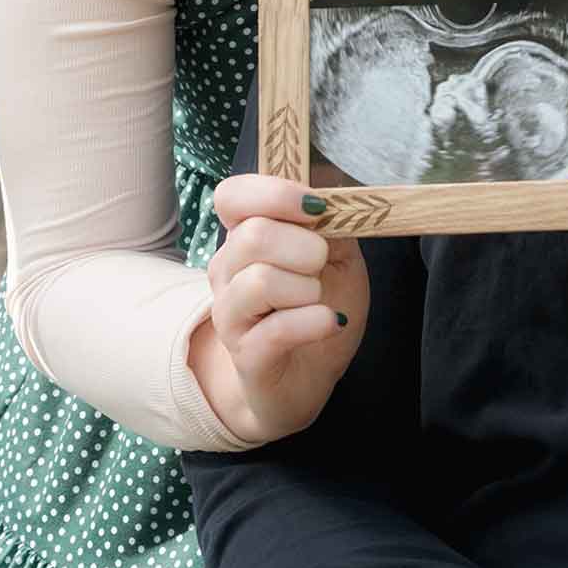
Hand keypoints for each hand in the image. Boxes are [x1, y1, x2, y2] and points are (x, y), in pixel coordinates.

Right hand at [196, 174, 368, 442]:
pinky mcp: (247, 356)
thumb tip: (334, 191)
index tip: (316, 209)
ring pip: (261, 281)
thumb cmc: (319, 306)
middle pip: (253, 236)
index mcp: (245, 237)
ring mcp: (232, 316)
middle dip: (305, 246)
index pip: (232, 196)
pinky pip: (278, 329)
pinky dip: (315, 321)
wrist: (308, 376)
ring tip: (319, 299)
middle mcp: (228, 272)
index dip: (274, 193)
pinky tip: (332, 322)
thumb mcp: (339, 256)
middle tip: (322, 264)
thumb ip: (335, 223)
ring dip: (307, 287)